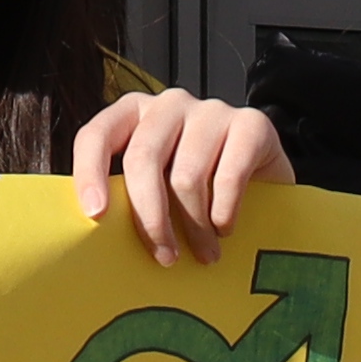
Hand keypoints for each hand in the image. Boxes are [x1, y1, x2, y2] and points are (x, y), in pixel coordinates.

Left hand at [69, 88, 284, 266]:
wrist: (270, 184)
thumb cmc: (201, 193)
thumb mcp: (160, 190)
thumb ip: (131, 200)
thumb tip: (99, 242)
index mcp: (134, 113)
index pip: (97, 135)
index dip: (90, 173)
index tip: (96, 215)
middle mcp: (170, 103)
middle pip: (143, 159)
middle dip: (150, 217)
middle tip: (164, 258)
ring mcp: (212, 110)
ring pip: (186, 175)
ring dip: (194, 226)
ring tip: (203, 255)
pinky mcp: (252, 123)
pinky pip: (229, 176)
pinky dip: (224, 212)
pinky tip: (226, 230)